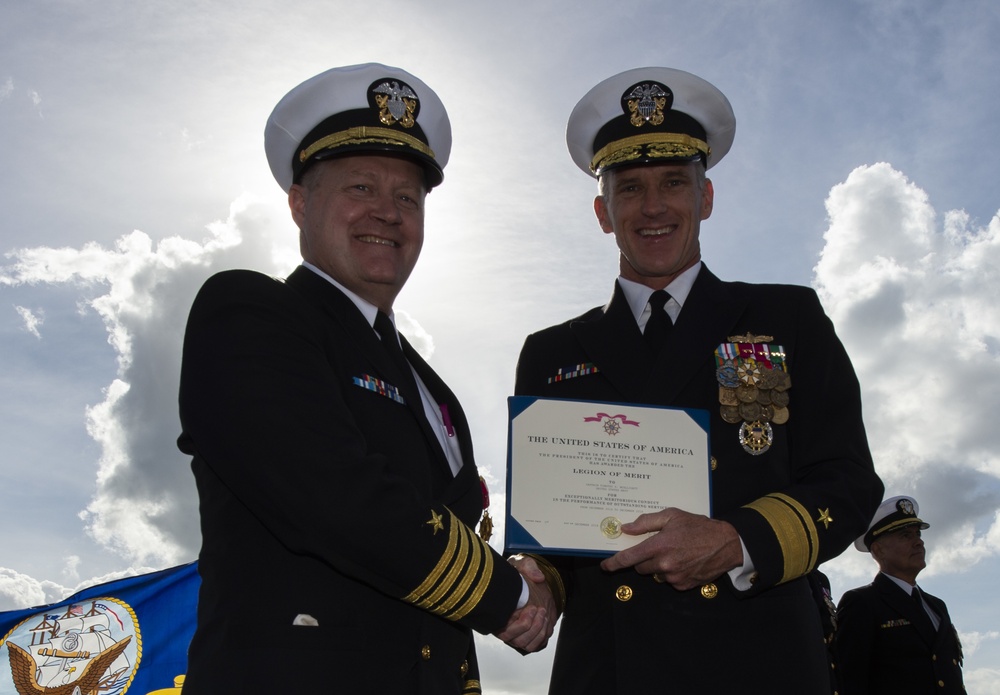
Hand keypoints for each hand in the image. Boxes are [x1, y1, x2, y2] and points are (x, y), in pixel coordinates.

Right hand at [493, 555, 556, 652]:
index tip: (530, 608)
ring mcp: (517, 633)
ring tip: (543, 613)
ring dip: (538, 631)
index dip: (518, 625)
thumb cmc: (519, 575)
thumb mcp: (521, 563)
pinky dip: (543, 636)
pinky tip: (546, 621)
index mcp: (499, 613)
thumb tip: (538, 577)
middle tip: (538, 609)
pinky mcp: (530, 636)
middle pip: (516, 640)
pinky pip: (535, 645)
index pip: (504, 630)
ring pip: (526, 644)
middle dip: (531, 626)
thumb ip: (528, 566)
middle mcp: (505, 626)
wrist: (530, 584)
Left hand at [599, 508, 742, 590]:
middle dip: (643, 558)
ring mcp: (674, 577)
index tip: (605, 566)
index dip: (613, 563)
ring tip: (675, 552)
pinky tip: (683, 561)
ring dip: (658, 565)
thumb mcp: (672, 516)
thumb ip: (646, 522)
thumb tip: (626, 528)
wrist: (726, 544)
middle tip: (657, 547)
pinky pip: (669, 580)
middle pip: (640, 567)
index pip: (629, 558)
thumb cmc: (698, 526)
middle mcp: (664, 564)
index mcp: (659, 546)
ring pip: (655, 574)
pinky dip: (672, 572)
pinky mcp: (683, 586)